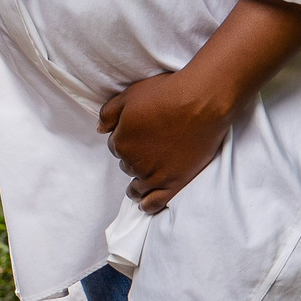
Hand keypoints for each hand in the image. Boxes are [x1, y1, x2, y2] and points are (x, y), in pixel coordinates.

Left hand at [97, 69, 234, 212]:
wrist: (201, 103)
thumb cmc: (166, 95)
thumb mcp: (129, 95)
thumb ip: (108, 113)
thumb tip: (99, 128)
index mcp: (121, 142)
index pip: (116, 147)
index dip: (126, 139)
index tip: (138, 133)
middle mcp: (135, 163)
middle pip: (127, 165)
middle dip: (134, 158)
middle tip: (149, 147)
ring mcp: (155, 176)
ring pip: (138, 186)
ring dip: (137, 184)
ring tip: (140, 184)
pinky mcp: (175, 184)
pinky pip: (155, 203)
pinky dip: (147, 205)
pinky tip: (145, 205)